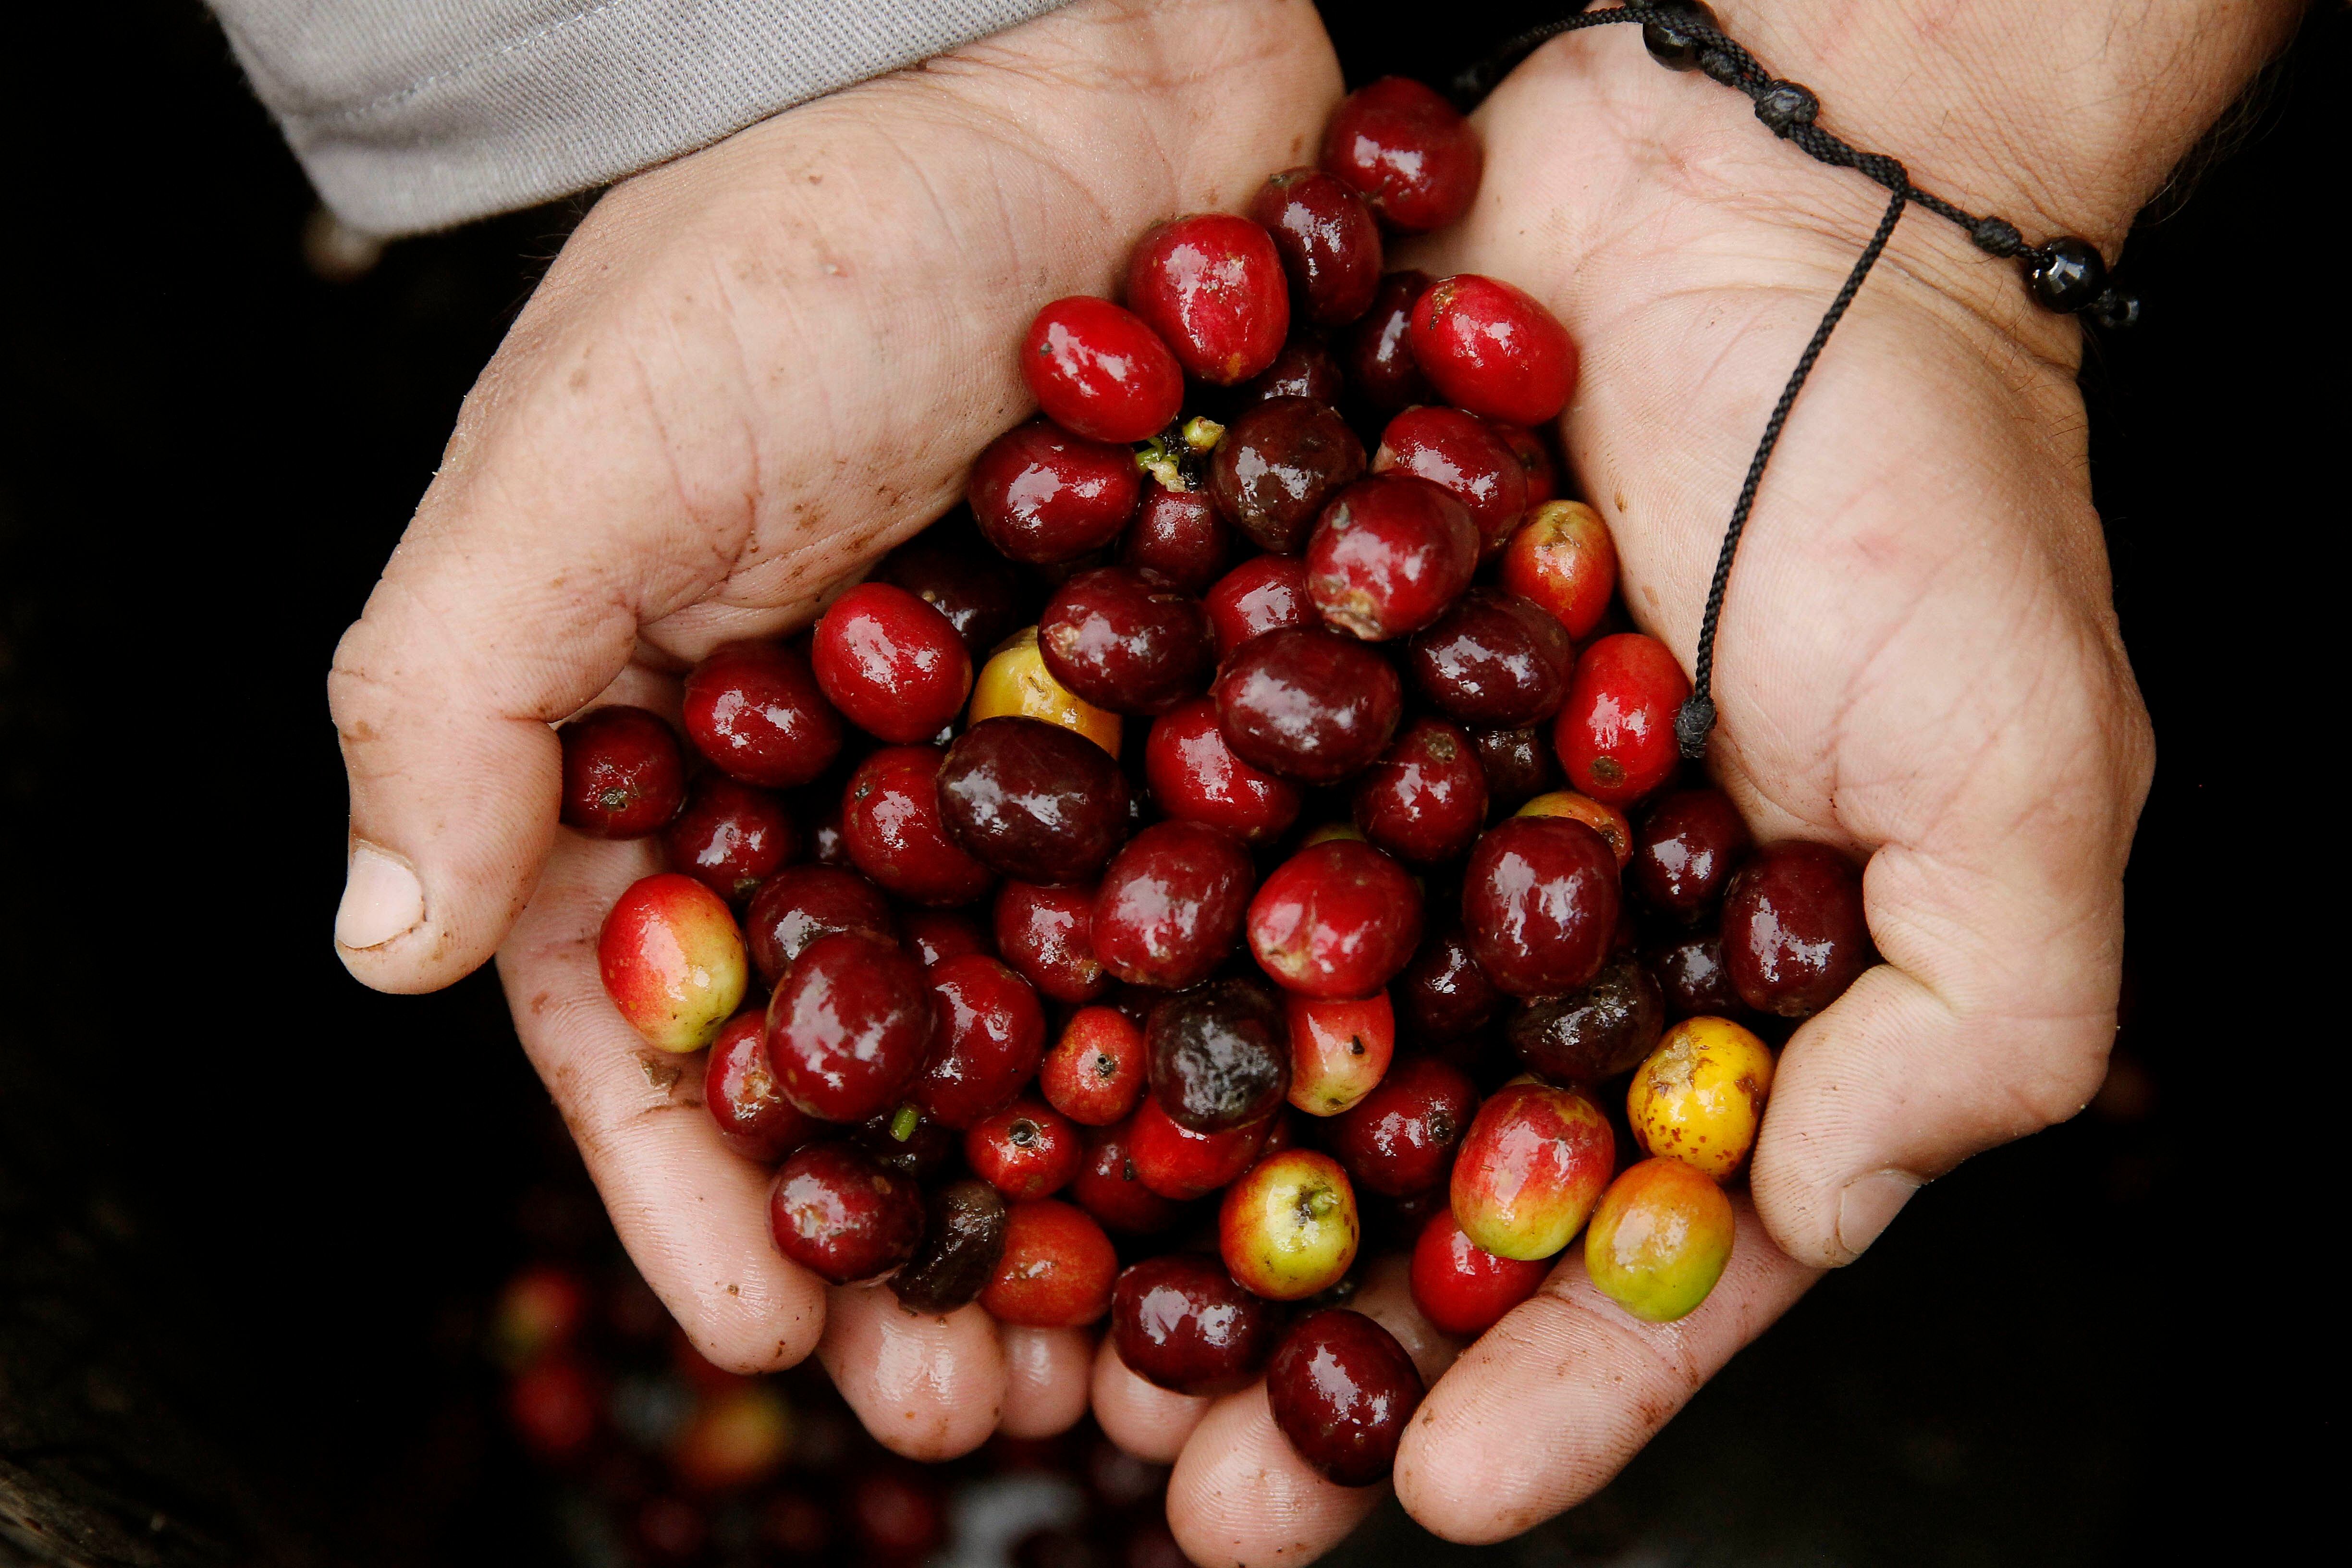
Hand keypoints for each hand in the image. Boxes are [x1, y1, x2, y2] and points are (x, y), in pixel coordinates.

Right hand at [325, 0, 1340, 1453]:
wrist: (1053, 57)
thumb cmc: (790, 243)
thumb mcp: (579, 459)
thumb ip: (460, 695)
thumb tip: (373, 941)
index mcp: (688, 753)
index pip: (669, 1018)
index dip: (711, 1193)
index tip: (786, 1340)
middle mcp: (871, 777)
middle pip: (895, 1063)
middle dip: (937, 1241)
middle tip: (998, 1406)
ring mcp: (1058, 746)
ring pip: (1077, 1018)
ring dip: (1114, 1188)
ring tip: (1159, 1345)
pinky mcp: (1221, 690)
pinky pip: (1247, 887)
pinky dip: (1274, 1019)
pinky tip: (1314, 1145)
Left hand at [1122, 2, 2291, 1557]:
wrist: (1769, 193)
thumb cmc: (1926, 485)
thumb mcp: (2018, 786)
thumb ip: (1964, 1031)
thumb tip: (1797, 1214)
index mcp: (1705, 983)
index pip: (1619, 1232)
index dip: (1538, 1382)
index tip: (1432, 1493)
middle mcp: (1527, 917)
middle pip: (1403, 1175)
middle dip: (1306, 1342)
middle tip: (1197, 1495)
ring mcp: (1386, 801)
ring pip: (1256, 1038)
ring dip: (1160, 1189)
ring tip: (1059, 1338)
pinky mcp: (1273, 674)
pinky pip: (1171, 833)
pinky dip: (1089, 943)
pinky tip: (1002, 1070)